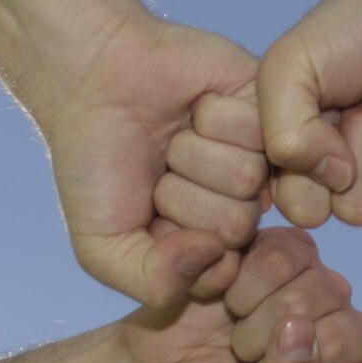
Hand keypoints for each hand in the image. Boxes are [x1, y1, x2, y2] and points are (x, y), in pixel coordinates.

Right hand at [39, 13, 266, 309]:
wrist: (93, 79)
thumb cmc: (94, 164)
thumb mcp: (102, 248)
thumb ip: (155, 283)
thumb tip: (216, 256)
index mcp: (210, 242)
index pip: (224, 273)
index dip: (181, 247)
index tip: (149, 217)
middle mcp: (241, 201)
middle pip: (238, 226)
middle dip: (183, 197)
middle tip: (158, 169)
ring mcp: (259, 154)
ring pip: (249, 178)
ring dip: (196, 154)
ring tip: (173, 137)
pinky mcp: (268, 106)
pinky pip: (263, 129)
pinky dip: (216, 117)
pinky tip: (196, 105)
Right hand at [136, 233, 361, 362]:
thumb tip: (300, 329)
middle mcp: (357, 341)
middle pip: (345, 335)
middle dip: (274, 360)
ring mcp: (328, 292)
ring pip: (317, 290)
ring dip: (255, 320)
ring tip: (236, 340)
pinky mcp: (292, 253)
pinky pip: (285, 251)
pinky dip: (243, 278)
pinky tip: (228, 300)